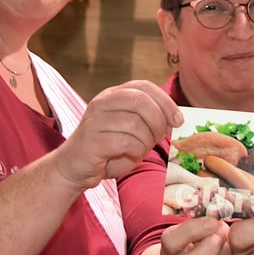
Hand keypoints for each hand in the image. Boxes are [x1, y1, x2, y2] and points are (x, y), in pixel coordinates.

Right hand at [55, 80, 182, 188]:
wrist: (74, 168)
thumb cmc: (109, 148)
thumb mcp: (132, 129)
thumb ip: (150, 119)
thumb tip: (177, 118)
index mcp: (113, 95)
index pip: (145, 86)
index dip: (166, 102)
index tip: (178, 120)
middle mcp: (102, 103)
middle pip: (141, 102)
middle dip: (158, 122)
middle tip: (159, 139)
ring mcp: (94, 120)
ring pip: (135, 124)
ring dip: (146, 141)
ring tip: (141, 150)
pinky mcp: (91, 141)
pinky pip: (125, 142)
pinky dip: (135, 151)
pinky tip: (130, 155)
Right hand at [158, 217, 240, 254]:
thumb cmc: (201, 241)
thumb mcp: (196, 228)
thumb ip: (203, 221)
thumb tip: (222, 210)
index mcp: (169, 250)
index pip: (171, 242)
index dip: (193, 230)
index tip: (212, 221)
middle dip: (210, 248)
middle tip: (224, 232)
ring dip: (227, 254)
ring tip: (231, 242)